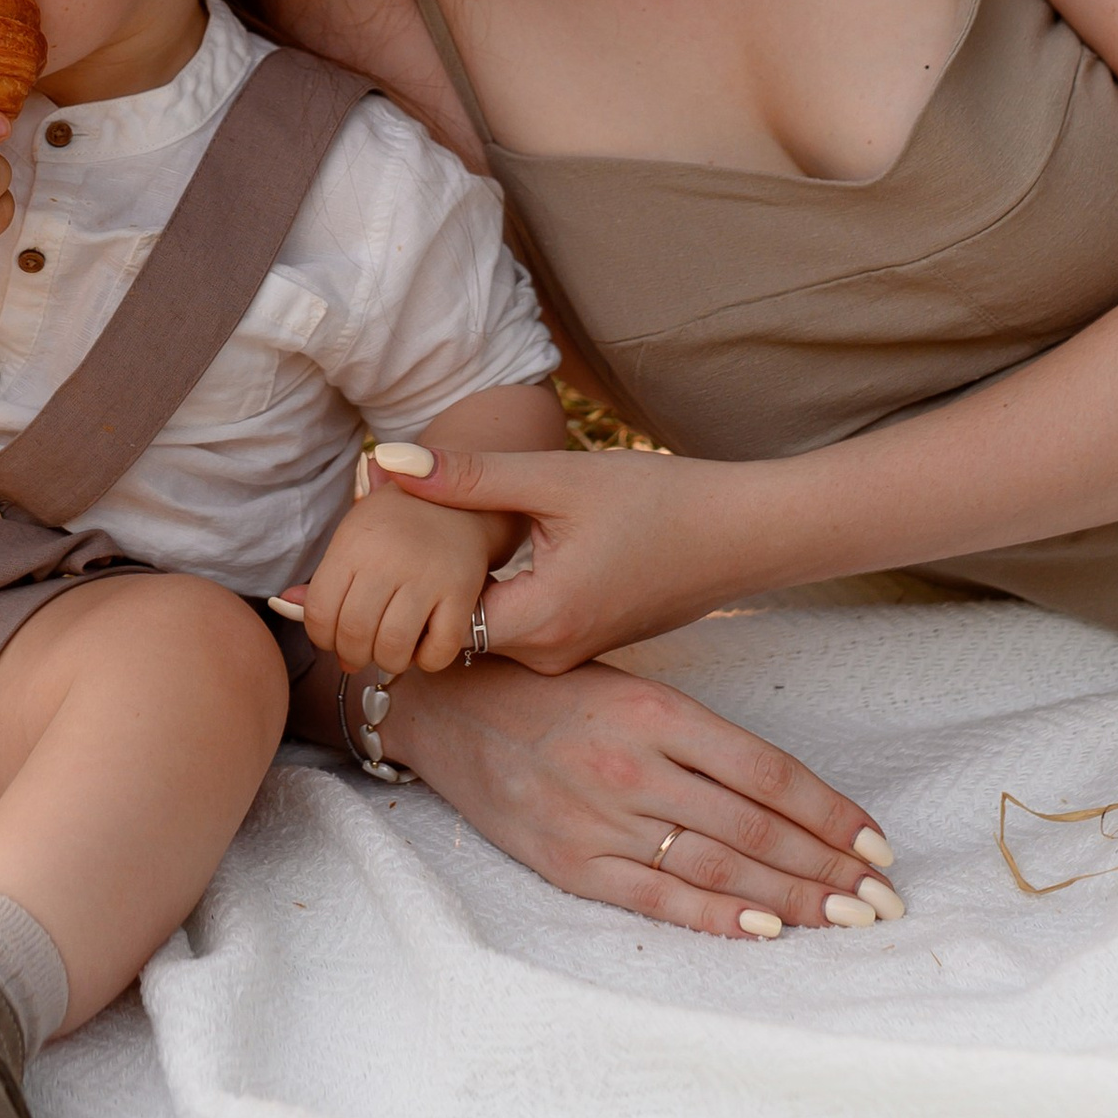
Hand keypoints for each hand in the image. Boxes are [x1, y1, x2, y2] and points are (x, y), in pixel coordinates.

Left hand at [287, 481, 498, 677]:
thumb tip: (283, 606)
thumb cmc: (396, 525)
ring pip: (393, 648)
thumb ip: (323, 578)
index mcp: (353, 544)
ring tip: (389, 651)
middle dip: (351, 655)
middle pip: (354, 634)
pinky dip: (426, 661)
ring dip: (387, 662)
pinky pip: (438, 651)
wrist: (459, 498)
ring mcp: (427, 576)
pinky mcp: (462, 591)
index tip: (333, 637)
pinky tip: (422, 646)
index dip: (321, 637)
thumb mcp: (353, 538)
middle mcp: (388, 560)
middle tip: (360, 652)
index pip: (319, 612)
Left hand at [363, 443, 740, 672]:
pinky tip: (492, 548)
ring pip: (489, 629)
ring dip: (461, 587)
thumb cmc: (659, 501)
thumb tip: (385, 461)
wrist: (742, 533)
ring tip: (433, 535)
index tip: (375, 543)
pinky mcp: (586, 644)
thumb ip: (469, 476)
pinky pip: (521, 627)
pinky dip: (496, 592)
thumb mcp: (557, 478)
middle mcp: (552, 656)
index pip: (434, 623)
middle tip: (391, 540)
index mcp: (540, 622)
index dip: (400, 584)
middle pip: (456, 631)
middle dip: (423, 586)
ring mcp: (571, 656)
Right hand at [375, 652, 901, 939]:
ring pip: (717, 869)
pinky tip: (764, 930)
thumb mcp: (627, 681)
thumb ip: (694, 733)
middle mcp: (634, 763)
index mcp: (654, 707)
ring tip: (846, 920)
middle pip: (754, 830)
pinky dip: (714, 918)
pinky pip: (654, 898)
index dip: (830, 813)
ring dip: (791, 900)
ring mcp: (599, 817)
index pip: (767, 773)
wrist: (443, 705)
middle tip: (884, 903)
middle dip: (828, 870)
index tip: (877, 845)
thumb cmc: (548, 687)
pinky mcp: (567, 861)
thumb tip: (781, 792)